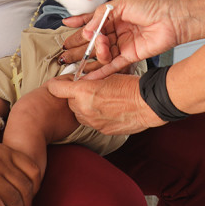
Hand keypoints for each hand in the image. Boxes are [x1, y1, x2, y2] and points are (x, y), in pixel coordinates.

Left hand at [46, 74, 163, 135]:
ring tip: (100, 100)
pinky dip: (96, 117)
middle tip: (89, 90)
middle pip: (69, 103)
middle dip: (75, 97)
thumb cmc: (130, 86)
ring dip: (84, 108)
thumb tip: (82, 81)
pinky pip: (92, 123)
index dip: (56, 86)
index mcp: (84, 91)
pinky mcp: (102, 130)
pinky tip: (108, 110)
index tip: (57, 85)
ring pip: (79, 114)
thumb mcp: (108, 75)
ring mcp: (92, 122)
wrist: (147, 104)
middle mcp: (84, 108)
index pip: (57, 89)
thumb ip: (91, 80)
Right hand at [60, 0, 182, 79]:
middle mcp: (117, 30)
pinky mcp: (131, 56)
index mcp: (114, 15)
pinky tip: (89, 77)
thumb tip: (87, 31)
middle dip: (81, 47)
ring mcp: (123, 44)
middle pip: (95, 40)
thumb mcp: (121, 4)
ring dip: (95, 55)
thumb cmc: (150, 7)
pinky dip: (101, 72)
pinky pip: (113, 66)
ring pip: (103, 53)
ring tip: (93, 54)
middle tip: (66, 54)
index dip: (79, 25)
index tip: (65, 28)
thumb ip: (101, 16)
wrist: (172, 19)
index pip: (92, 22)